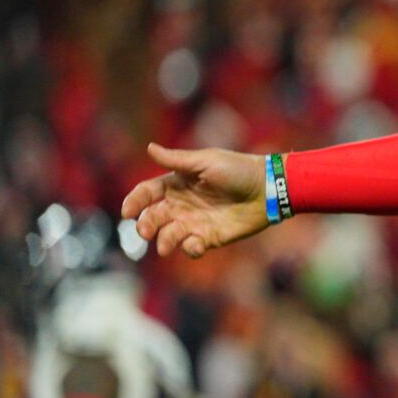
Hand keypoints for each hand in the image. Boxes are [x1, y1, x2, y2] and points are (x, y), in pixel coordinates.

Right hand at [121, 143, 269, 258]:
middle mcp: (181, 204)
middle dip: (145, 225)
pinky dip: (189, 249)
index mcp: (176, 183)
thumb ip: (177, 160)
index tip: (128, 212)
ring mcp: (194, 222)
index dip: (134, 202)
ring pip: (168, 235)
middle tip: (145, 231)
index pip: (147, 193)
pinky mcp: (209, 237)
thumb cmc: (238, 169)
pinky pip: (192, 247)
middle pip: (153, 217)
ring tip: (164, 245)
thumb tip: (149, 148)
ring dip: (163, 241)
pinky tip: (195, 244)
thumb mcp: (206, 161)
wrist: (269, 188)